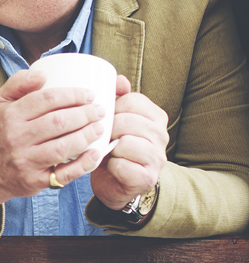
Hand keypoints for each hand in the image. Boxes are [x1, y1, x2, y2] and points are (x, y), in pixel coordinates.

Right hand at [0, 68, 107, 224]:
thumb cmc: (4, 131)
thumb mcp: (2, 103)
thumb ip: (18, 82)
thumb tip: (42, 73)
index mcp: (10, 116)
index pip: (46, 99)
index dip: (72, 95)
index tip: (89, 95)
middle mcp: (16, 139)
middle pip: (58, 122)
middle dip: (85, 114)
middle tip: (99, 111)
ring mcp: (25, 161)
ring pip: (63, 147)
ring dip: (87, 136)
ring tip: (99, 128)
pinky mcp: (35, 181)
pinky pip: (64, 174)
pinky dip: (84, 164)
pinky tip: (96, 153)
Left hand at [90, 74, 167, 209]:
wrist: (116, 183)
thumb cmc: (113, 147)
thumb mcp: (115, 120)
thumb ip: (117, 99)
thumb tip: (119, 79)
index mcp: (155, 116)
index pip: (131, 101)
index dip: (111, 108)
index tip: (103, 118)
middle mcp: (162, 135)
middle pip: (127, 121)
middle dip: (107, 129)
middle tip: (100, 138)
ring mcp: (157, 157)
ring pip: (126, 143)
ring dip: (109, 148)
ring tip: (106, 151)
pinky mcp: (148, 178)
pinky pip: (122, 166)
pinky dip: (111, 166)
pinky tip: (111, 167)